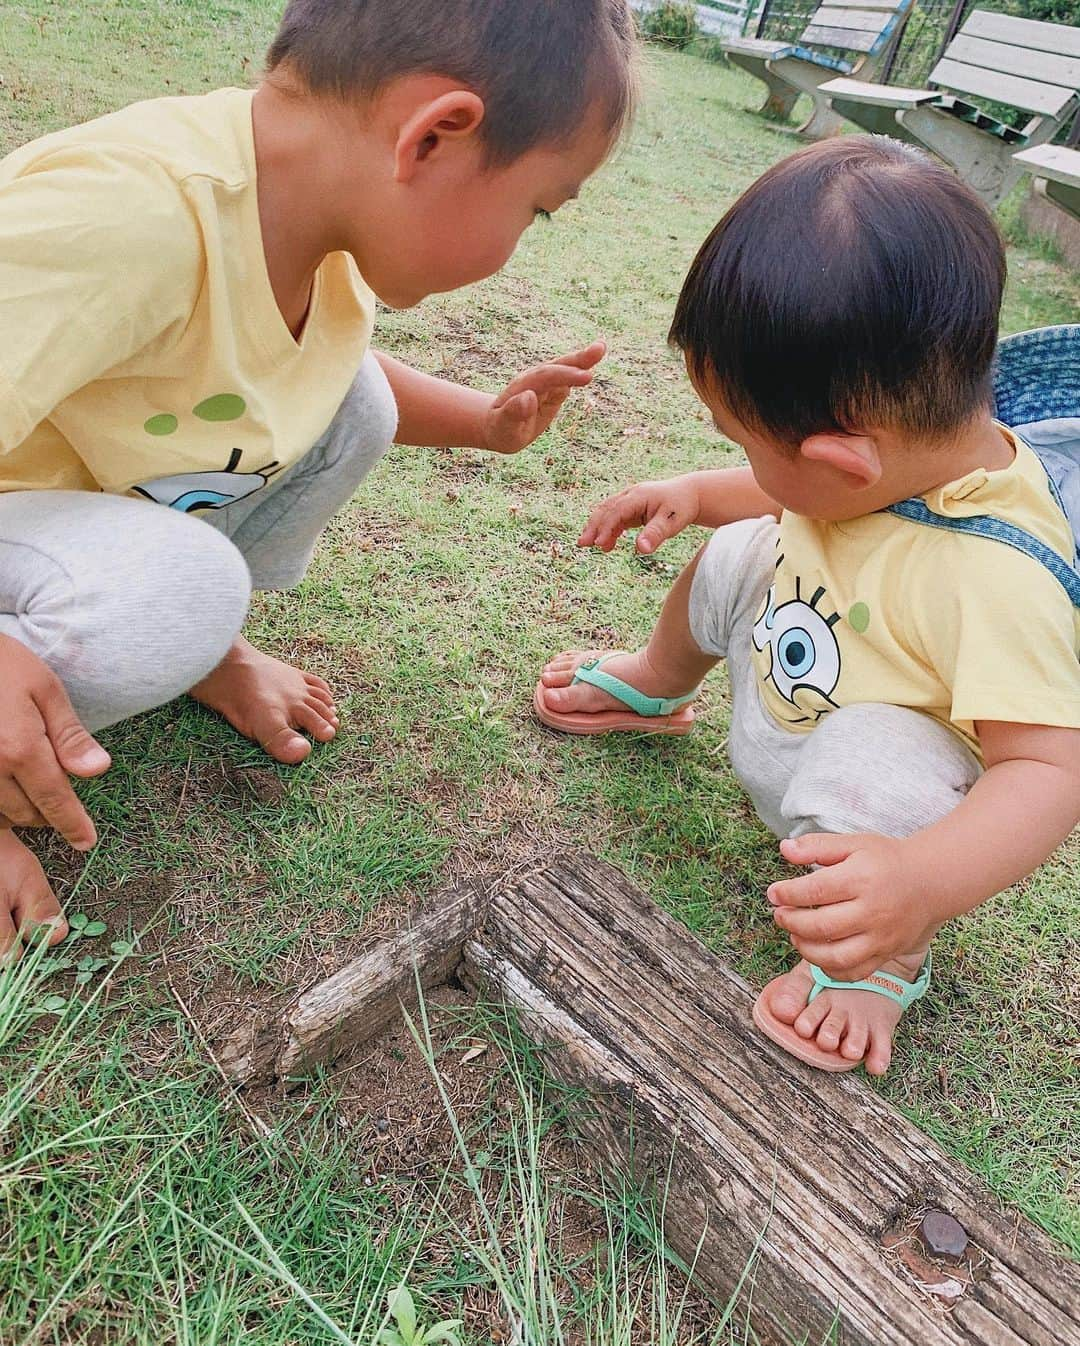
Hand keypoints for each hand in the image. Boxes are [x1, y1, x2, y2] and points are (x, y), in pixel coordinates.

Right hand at [0, 635, 110, 850]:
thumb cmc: (2, 664)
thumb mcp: (45, 689)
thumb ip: (70, 735)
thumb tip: (98, 770)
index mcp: (20, 748)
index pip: (55, 800)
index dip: (73, 825)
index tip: (86, 842)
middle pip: (27, 813)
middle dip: (49, 812)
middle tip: (59, 793)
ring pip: (0, 814)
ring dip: (20, 809)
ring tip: (30, 784)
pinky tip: (7, 780)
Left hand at [483, 341, 604, 454]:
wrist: (498, 427)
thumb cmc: (501, 429)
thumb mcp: (504, 427)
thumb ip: (513, 413)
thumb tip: (529, 397)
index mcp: (523, 386)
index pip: (546, 377)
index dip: (566, 376)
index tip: (587, 377)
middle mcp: (535, 380)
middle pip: (557, 366)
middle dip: (578, 359)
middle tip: (600, 348)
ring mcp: (545, 383)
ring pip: (565, 369)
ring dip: (583, 358)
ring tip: (601, 347)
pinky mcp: (554, 389)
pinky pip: (569, 378)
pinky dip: (582, 369)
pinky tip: (595, 357)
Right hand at [578, 475, 701, 553]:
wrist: (690, 494)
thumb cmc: (681, 507)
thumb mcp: (672, 522)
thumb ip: (655, 534)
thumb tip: (642, 549)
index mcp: (638, 496)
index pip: (616, 511)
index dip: (606, 527)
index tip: (598, 543)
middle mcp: (630, 496)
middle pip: (605, 509)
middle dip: (593, 526)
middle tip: (582, 544)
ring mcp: (629, 501)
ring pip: (607, 512)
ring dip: (597, 528)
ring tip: (589, 545)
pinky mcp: (631, 508)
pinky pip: (614, 517)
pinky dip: (608, 530)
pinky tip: (607, 545)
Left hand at [766, 833, 940, 980]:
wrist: (929, 882)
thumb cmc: (886, 860)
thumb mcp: (853, 844)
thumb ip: (817, 846)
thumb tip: (784, 849)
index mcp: (861, 879)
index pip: (815, 890)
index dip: (788, 894)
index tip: (774, 893)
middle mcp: (872, 912)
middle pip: (822, 926)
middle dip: (792, 922)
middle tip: (780, 915)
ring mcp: (881, 937)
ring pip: (836, 957)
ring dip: (806, 950)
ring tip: (795, 935)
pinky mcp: (886, 953)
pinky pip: (855, 972)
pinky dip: (831, 970)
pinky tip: (817, 955)